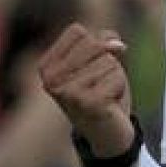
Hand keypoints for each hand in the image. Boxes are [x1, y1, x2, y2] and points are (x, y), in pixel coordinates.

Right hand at [37, 23, 133, 156]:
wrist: (106, 134)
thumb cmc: (101, 91)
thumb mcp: (99, 59)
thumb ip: (103, 40)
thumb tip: (117, 45)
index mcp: (46, 66)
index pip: (77, 32)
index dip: (94, 44)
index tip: (91, 68)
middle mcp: (50, 79)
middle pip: (93, 44)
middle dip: (106, 61)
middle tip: (100, 84)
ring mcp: (67, 92)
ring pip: (108, 61)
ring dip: (114, 77)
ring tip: (104, 94)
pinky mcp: (88, 103)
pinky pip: (117, 76)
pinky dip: (119, 88)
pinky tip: (109, 103)